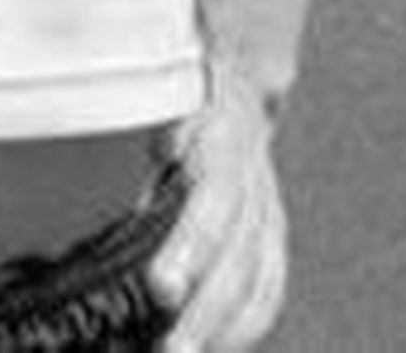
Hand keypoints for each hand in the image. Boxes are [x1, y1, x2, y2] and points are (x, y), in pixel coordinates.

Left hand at [146, 60, 287, 349]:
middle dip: (204, 314)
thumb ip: (150, 159)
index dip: (189, 249)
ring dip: (223, 331)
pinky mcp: (273, 235)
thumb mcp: (161, 107)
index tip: (161, 289)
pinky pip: (267, 288)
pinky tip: (220, 347)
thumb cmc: (181, 98)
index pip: (211, 205)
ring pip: (255, 282)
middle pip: (235, 259)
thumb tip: (133, 213)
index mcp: (221, 144)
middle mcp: (253, 184)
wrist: (236, 80)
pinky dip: (246, 325)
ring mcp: (269, 212)